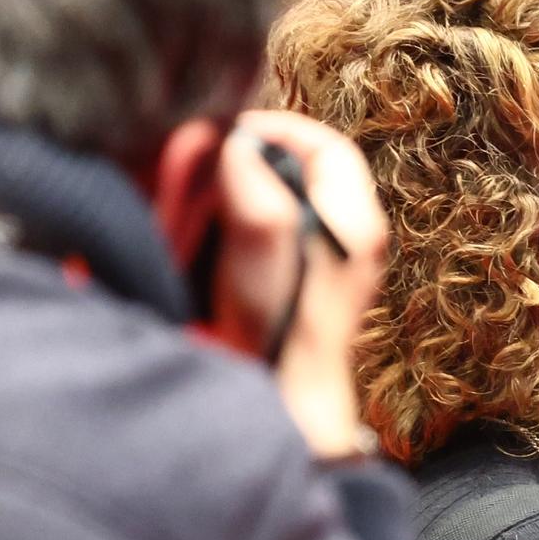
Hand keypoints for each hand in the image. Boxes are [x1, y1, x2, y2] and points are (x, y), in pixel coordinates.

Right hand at [211, 111, 387, 457]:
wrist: (278, 411)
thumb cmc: (279, 337)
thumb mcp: (265, 249)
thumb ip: (254, 188)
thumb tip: (236, 143)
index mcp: (355, 223)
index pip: (327, 146)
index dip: (275, 129)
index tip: (225, 131)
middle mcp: (344, 239)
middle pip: (293, 171)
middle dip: (239, 162)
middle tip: (194, 166)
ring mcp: (316, 266)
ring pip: (267, 202)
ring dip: (222, 197)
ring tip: (184, 204)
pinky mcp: (284, 290)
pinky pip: (249, 238)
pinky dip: (218, 231)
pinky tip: (188, 241)